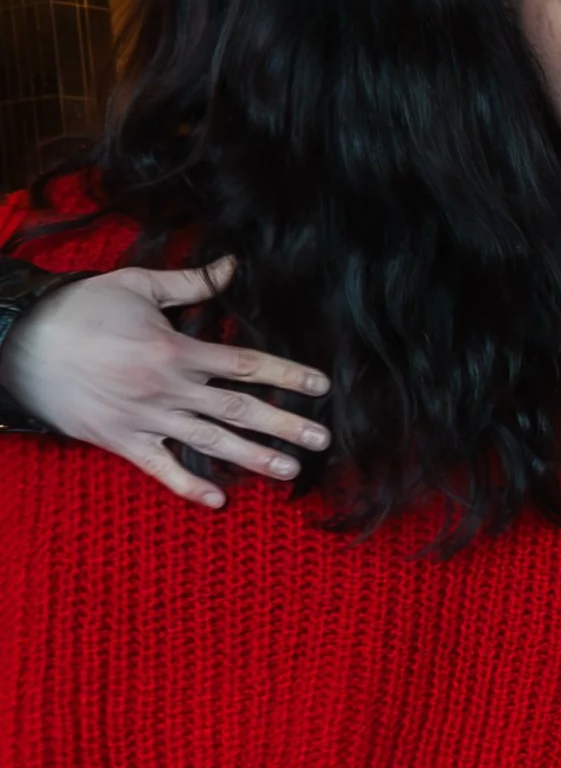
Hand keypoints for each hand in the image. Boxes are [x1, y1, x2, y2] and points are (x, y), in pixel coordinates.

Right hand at [0, 258, 330, 507]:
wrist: (17, 342)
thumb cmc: (77, 309)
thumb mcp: (135, 286)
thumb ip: (189, 283)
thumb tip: (233, 266)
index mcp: (175, 350)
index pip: (246, 364)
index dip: (287, 375)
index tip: (321, 387)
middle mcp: (167, 388)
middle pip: (239, 408)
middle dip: (284, 425)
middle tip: (323, 439)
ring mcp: (145, 419)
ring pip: (210, 442)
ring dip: (253, 458)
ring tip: (291, 470)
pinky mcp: (120, 441)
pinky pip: (159, 468)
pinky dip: (188, 486)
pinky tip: (219, 500)